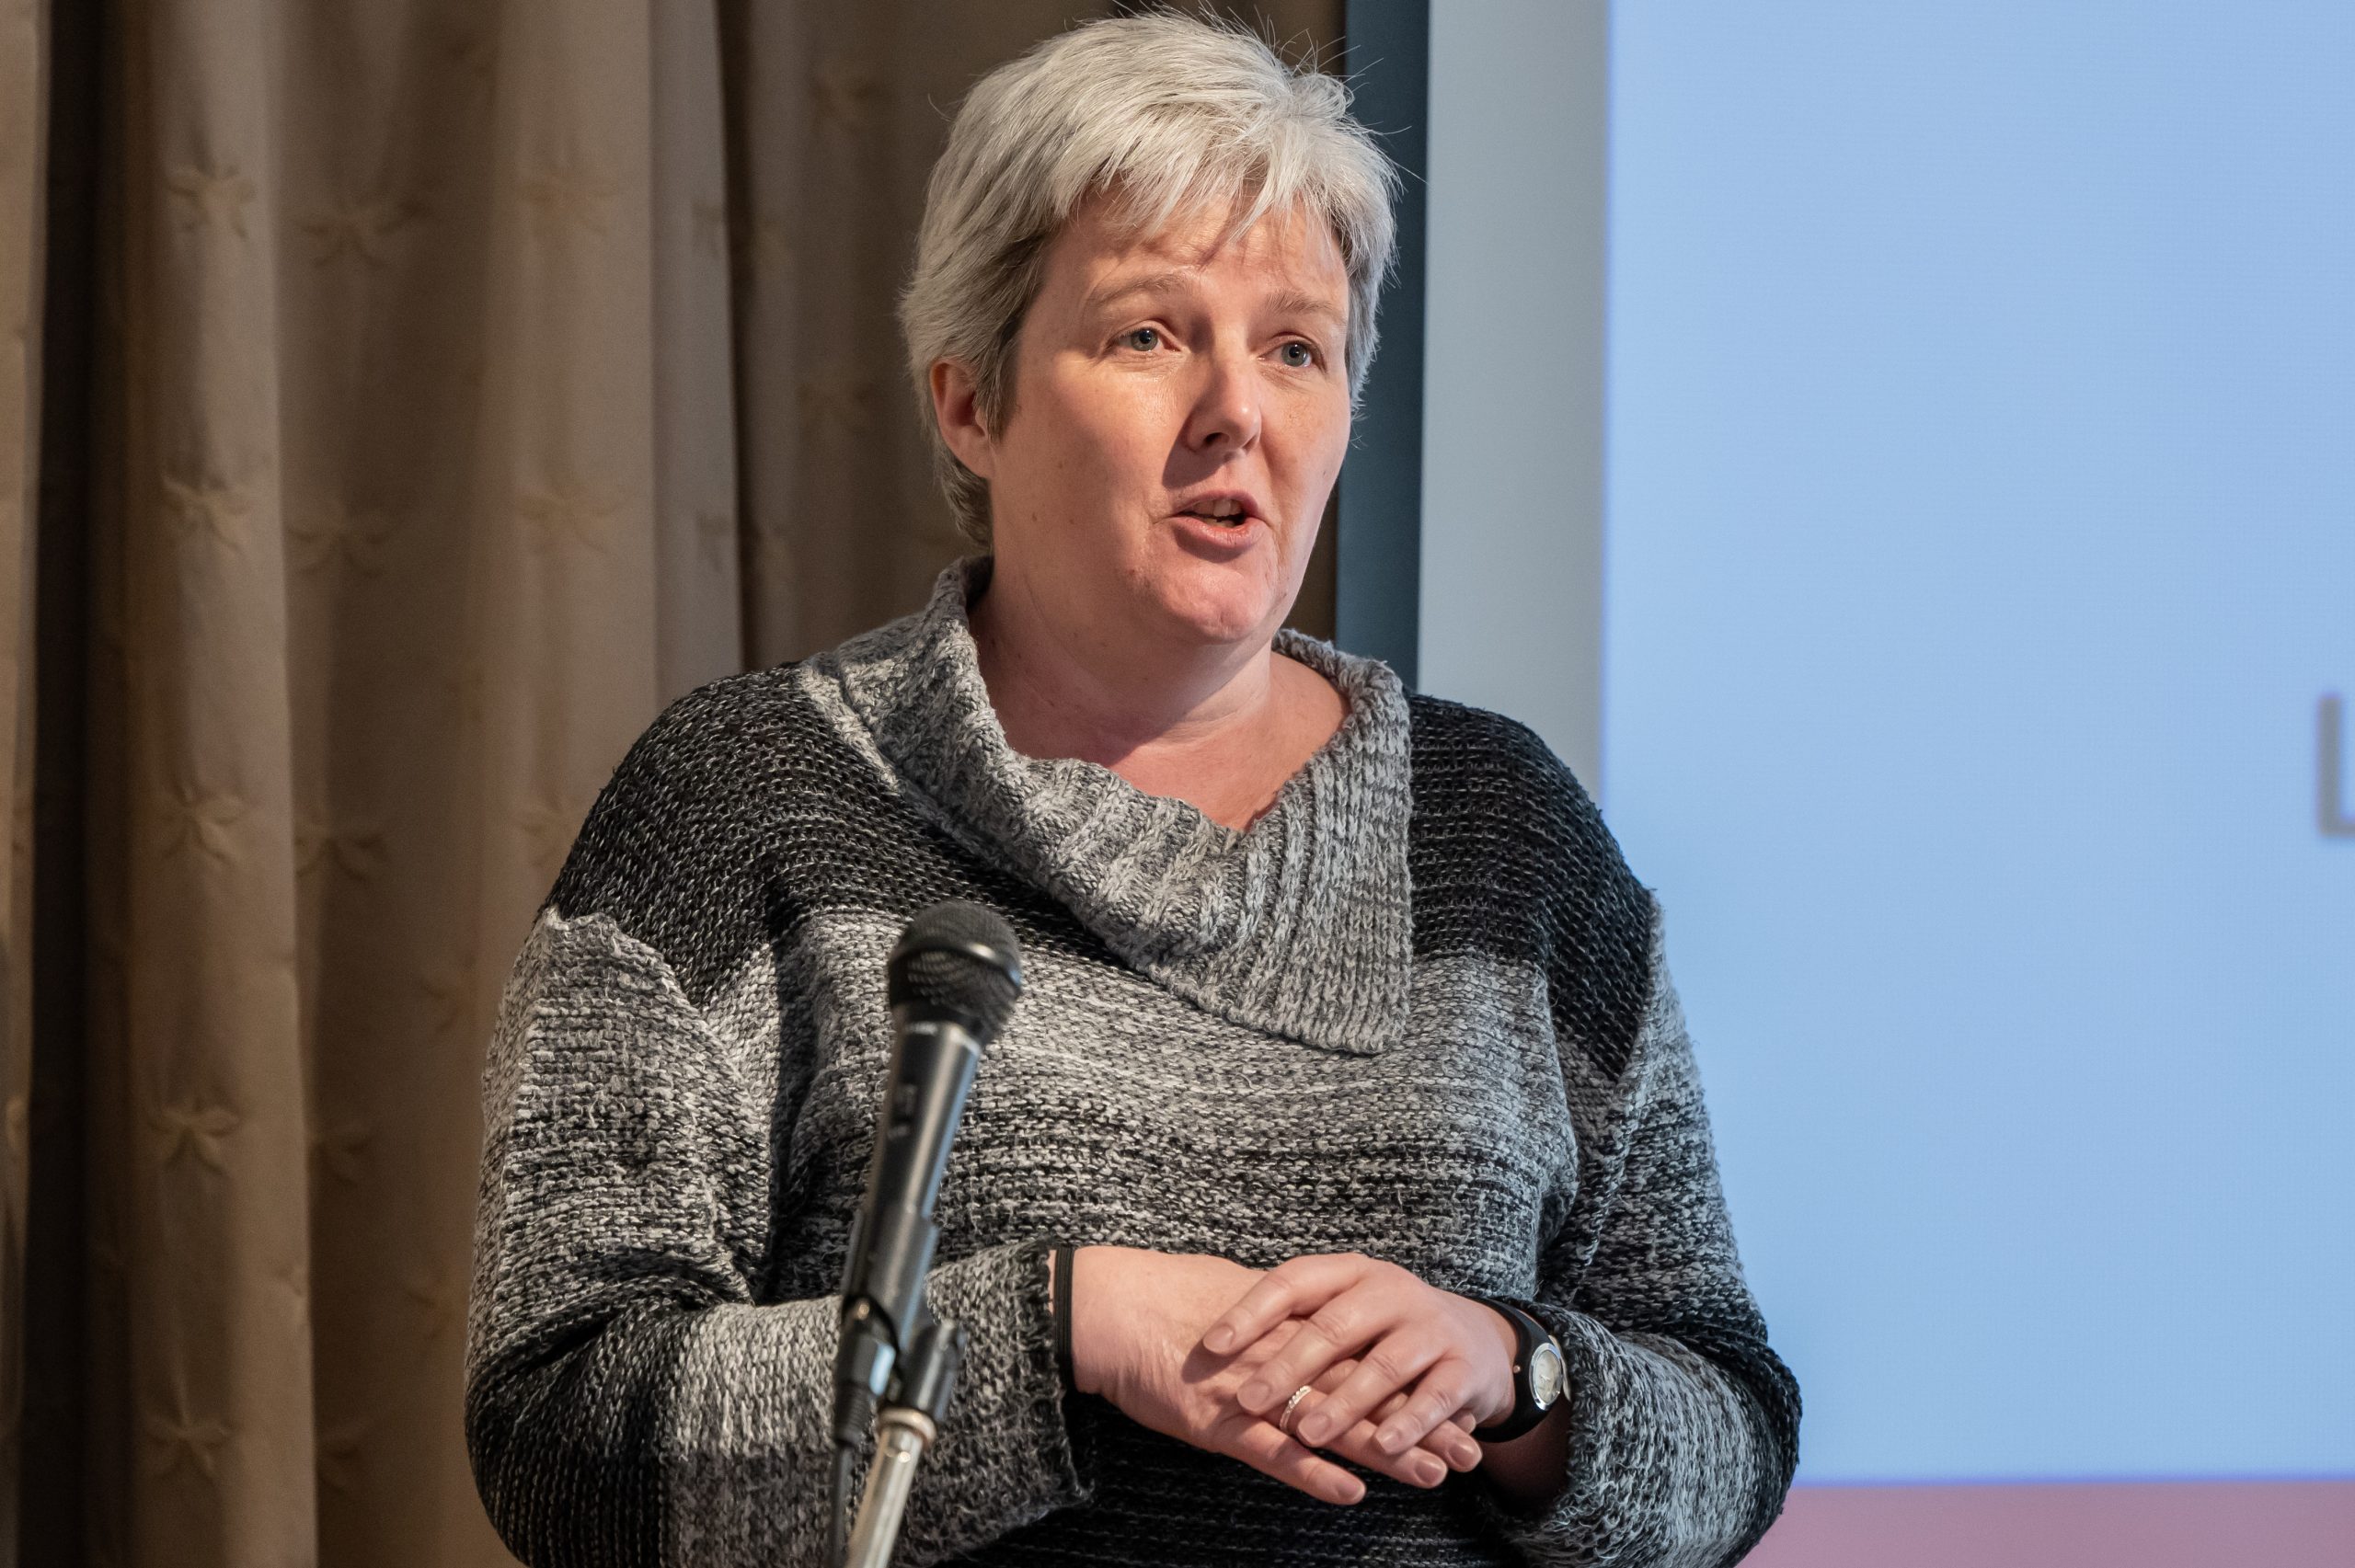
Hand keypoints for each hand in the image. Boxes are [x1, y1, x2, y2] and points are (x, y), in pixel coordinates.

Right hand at [1064, 1246, 1482, 1503]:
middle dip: (1418, 1422)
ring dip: (1386, 1451)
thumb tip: (1303, 1312)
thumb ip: (1275, 1312)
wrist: (1109, 1309)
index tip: (1454, 1400)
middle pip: (1365, 1392)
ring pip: (1334, 1424)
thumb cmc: (1164, 1296)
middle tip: (1468, 1448)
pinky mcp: (1221, 1423)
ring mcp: (1255, 1391)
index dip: (1411, 1382)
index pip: (1366, 1356)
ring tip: (1434, 1474)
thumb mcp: (1233, 1295)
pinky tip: (1351, 1493)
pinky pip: (1276, 1453)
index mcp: (1290, 1324)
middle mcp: (1283, 1356)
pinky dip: (1313, 1473)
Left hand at [1201, 1252, 1520, 1460]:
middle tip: (1248, 1400)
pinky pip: (1434, 1398)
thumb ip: (1294, 1319)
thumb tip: (1211, 1340)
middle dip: (1289, 1367)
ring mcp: (1431, 1329)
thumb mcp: (1345, 1308)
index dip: (1251, 1312)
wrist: (1479, 1340)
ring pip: (1383, 1367)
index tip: (1211, 1345)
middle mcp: (1392, 1292)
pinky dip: (1410, 1424)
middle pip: (1334, 1327)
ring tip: (1310, 1432)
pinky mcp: (1463, 1369)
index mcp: (1352, 1272)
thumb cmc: (1386, 1329)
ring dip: (1346, 1404)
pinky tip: (1386, 1447)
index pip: (1294, 1282)